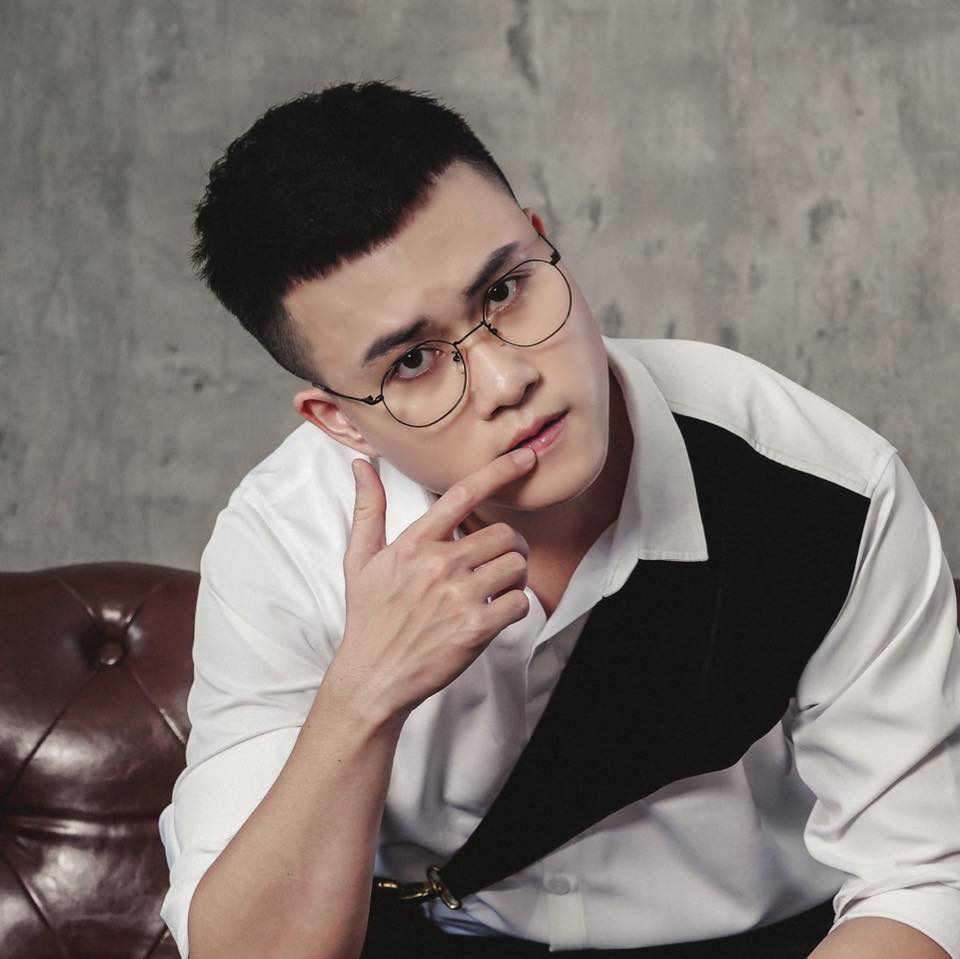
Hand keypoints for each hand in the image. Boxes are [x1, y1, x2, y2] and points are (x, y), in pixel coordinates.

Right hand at [329, 448, 537, 721]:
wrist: (372, 677)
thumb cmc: (368, 618)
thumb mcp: (360, 560)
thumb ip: (368, 509)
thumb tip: (361, 465)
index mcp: (414, 543)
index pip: (463, 495)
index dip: (500, 471)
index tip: (525, 458)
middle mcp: (438, 564)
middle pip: (503, 534)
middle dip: (511, 546)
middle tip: (502, 559)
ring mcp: (458, 596)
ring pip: (516, 565)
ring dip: (516, 576)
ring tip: (498, 587)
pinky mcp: (475, 628)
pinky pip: (520, 602)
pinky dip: (515, 606)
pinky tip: (497, 612)